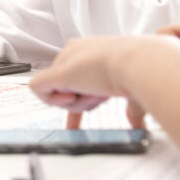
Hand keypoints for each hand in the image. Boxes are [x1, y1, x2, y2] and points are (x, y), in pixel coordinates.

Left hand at [30, 36, 153, 126]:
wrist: (137, 62)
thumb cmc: (140, 72)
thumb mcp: (132, 91)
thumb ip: (131, 110)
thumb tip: (137, 125)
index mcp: (95, 53)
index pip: (77, 77)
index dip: (78, 98)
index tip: (82, 117)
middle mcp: (77, 54)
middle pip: (68, 88)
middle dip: (83, 102)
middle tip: (100, 97)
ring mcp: (65, 62)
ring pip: (58, 93)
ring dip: (78, 103)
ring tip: (95, 93)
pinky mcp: (55, 72)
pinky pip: (39, 89)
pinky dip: (54, 100)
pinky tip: (71, 96)